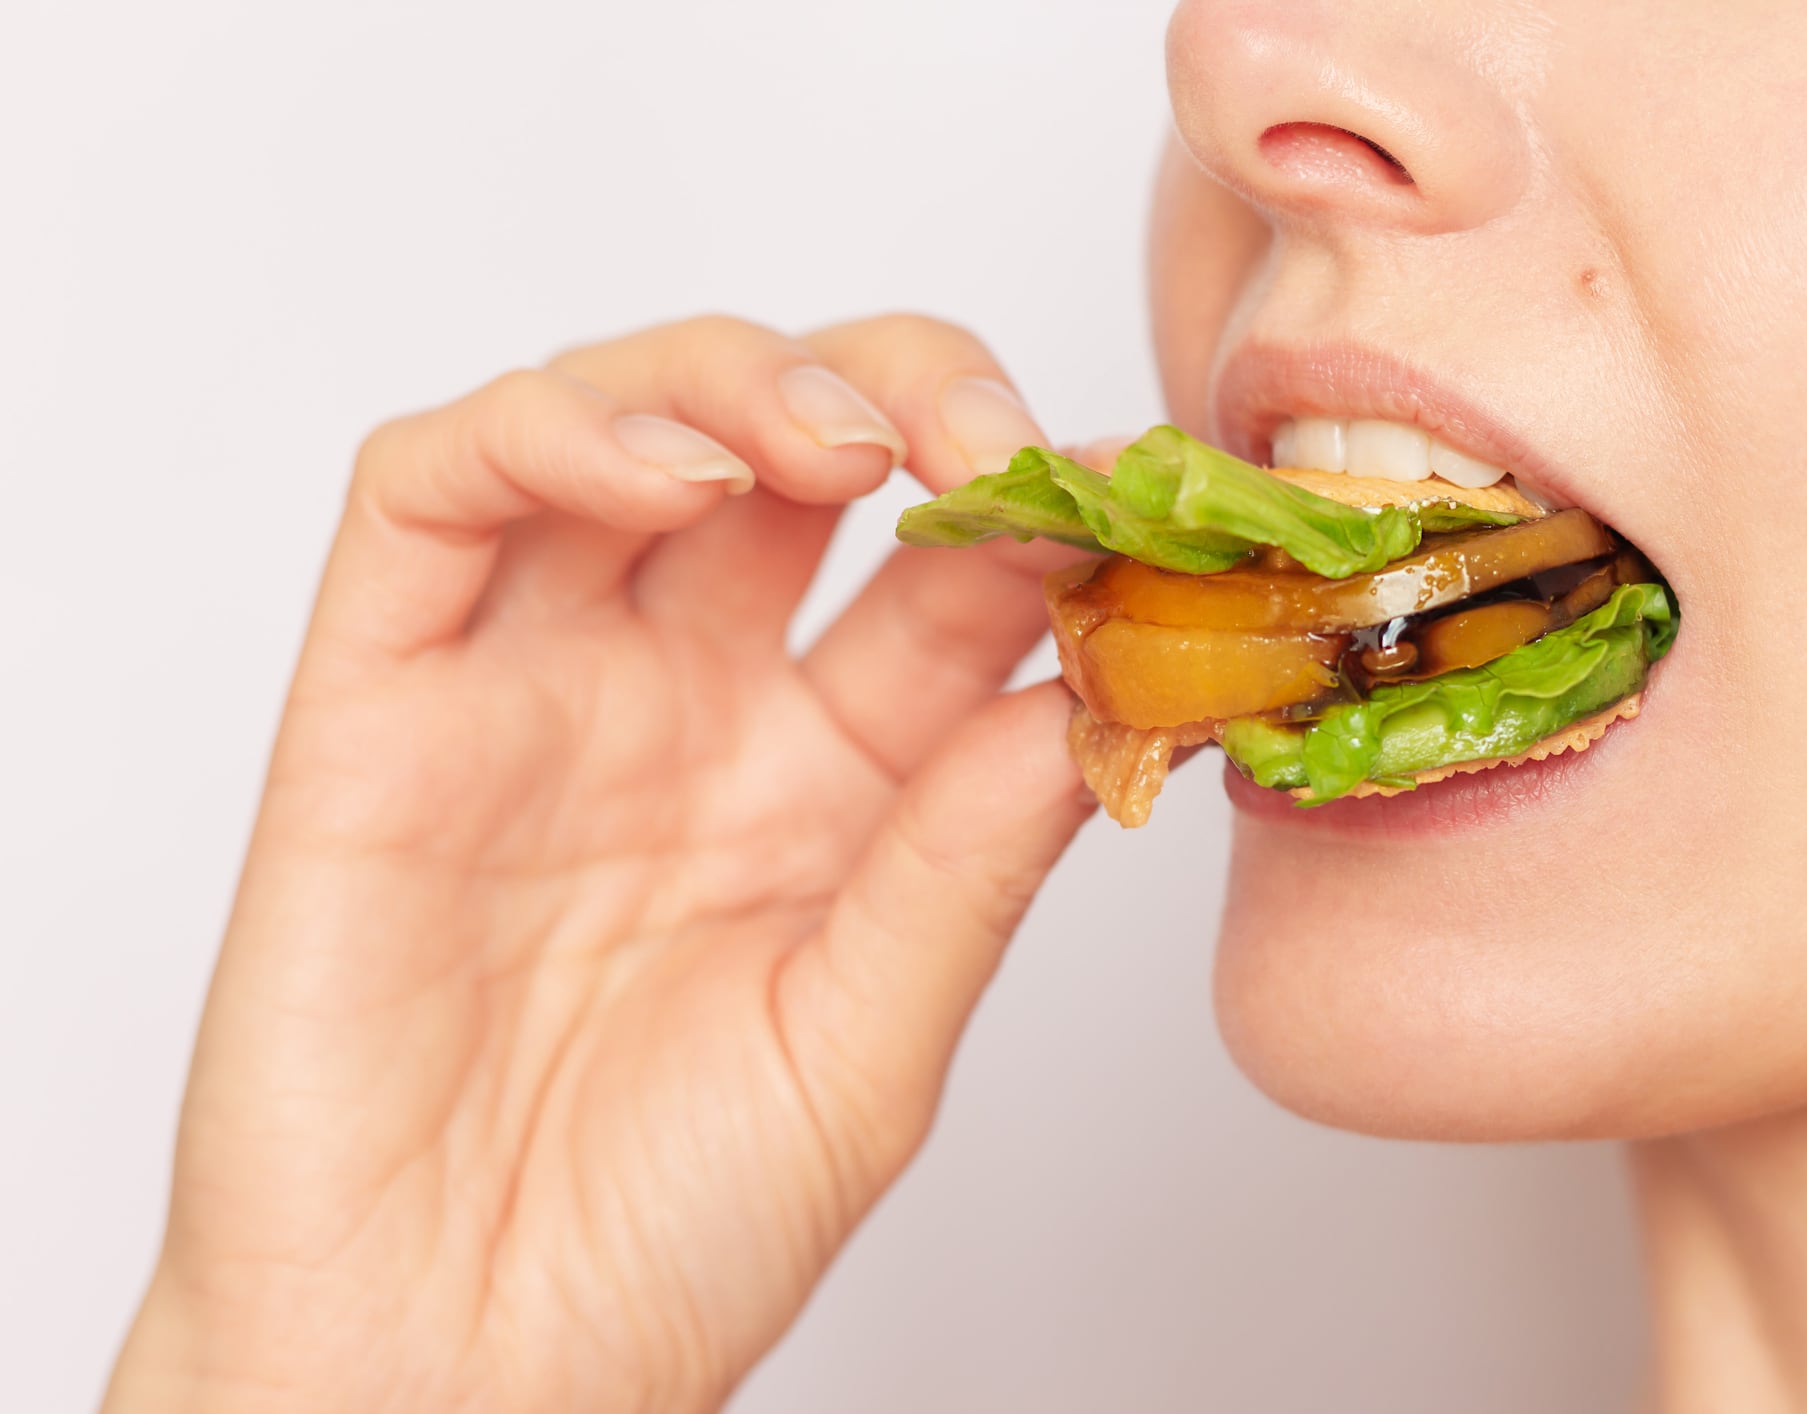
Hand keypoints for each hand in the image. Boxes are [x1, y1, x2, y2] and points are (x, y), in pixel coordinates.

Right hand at [105, 315, 1093, 1411]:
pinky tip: (660, 477)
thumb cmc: (655, 1246)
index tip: (1125, 508)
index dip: (1040, 511)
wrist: (453, 1387)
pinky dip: (543, 439)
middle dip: (903, 393)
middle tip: (986, 441)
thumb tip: (1100, 687)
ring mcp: (535, 692)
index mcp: (827, 782)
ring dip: (738, 378)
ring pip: (619, 419)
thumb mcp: (866, 1049)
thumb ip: (968, 861)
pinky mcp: (379, 705)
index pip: (946, 573)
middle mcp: (688, 707)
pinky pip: (429, 500)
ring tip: (838, 442)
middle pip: (794, 447)